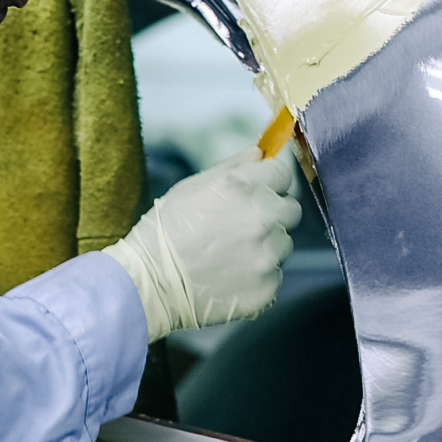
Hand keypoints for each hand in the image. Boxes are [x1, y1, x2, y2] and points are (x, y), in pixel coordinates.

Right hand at [105, 145, 301, 342]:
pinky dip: (258, 275)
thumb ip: (234, 166)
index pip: (283, 173)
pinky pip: (275, 274)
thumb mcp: (193, 186)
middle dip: (272, 214)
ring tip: (230, 253)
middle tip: (241, 226)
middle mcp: (261, 219)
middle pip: (291, 210)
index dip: (269, 183)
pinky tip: (230, 274)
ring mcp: (266, 256)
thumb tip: (261, 153)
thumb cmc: (166, 229)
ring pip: (284, 244)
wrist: (149, 282)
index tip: (256, 193)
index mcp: (242, 188)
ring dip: (265, 246)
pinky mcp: (267, 287)